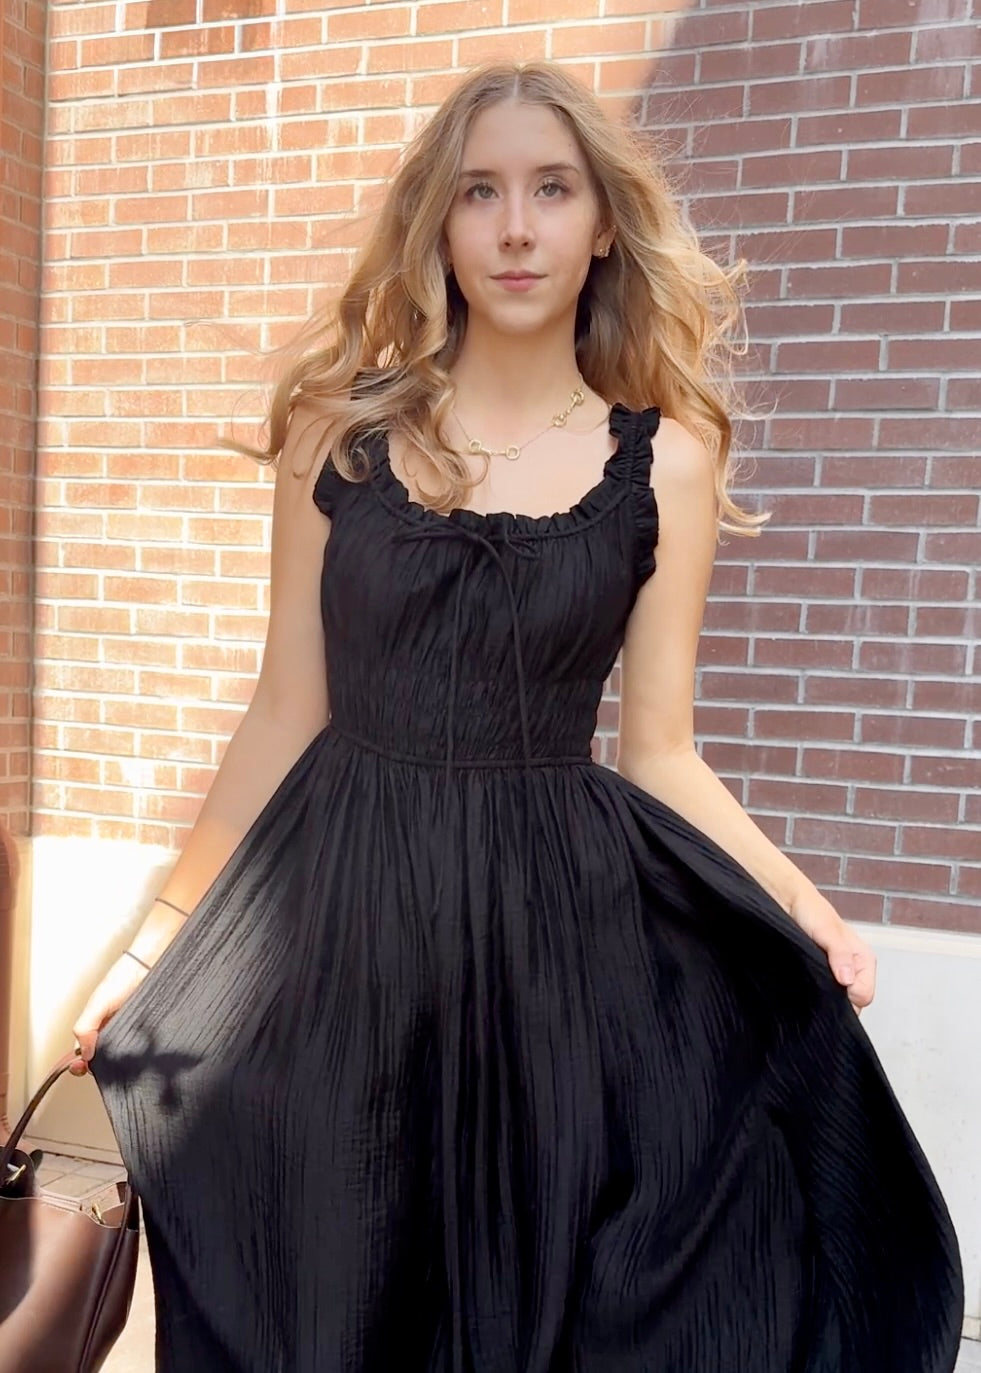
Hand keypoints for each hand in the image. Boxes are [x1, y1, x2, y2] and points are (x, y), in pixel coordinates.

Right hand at [70, 954, 148, 1074]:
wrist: (148, 965)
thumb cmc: (122, 978)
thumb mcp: (97, 1003)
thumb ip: (85, 1027)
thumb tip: (84, 1052)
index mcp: (94, 1025)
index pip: (84, 1052)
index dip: (82, 1063)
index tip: (82, 1069)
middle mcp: (110, 1030)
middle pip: (103, 1057)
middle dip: (102, 1066)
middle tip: (105, 1070)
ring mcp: (128, 1031)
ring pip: (122, 1055)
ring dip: (122, 1062)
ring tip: (124, 1063)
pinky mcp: (146, 1031)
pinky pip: (140, 1048)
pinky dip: (139, 1054)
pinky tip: (140, 1054)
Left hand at [788, 887, 876, 1013]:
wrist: (790, 903)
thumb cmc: (812, 912)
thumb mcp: (828, 932)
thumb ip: (840, 954)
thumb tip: (847, 980)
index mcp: (864, 961)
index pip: (864, 996)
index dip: (848, 996)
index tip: (830, 985)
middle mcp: (854, 970)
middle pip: (853, 1002)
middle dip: (837, 999)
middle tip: (817, 984)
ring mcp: (838, 974)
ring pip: (838, 999)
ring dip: (825, 996)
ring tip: (809, 981)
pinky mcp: (822, 975)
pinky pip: (824, 993)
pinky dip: (816, 992)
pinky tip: (805, 983)